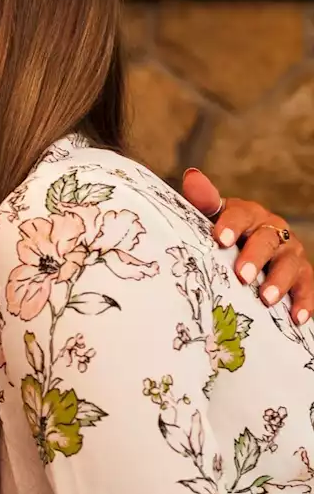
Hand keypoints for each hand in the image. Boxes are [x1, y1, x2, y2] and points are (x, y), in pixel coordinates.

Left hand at [183, 169, 311, 323]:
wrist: (246, 250)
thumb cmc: (223, 235)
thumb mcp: (210, 218)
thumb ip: (203, 202)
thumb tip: (192, 175)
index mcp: (248, 214)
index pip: (241, 214)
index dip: (231, 225)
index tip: (219, 239)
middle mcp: (273, 230)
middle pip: (268, 239)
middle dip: (255, 257)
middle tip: (241, 275)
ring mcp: (290, 253)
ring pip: (289, 264)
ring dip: (278, 281)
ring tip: (266, 299)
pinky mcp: (301, 275)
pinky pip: (307, 287)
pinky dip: (303, 302)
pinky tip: (296, 318)